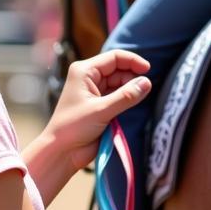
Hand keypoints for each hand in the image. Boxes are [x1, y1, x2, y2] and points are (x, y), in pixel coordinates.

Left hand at [46, 50, 151, 170]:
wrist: (63, 152)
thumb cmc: (73, 127)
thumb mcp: (101, 110)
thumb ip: (125, 96)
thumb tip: (147, 83)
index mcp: (84, 71)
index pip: (114, 58)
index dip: (132, 61)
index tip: (148, 69)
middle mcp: (90, 78)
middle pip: (119, 69)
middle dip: (132, 77)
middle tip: (144, 89)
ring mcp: (95, 92)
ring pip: (120, 83)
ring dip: (130, 89)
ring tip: (137, 99)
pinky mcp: (101, 105)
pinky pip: (119, 96)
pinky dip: (127, 99)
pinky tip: (132, 104)